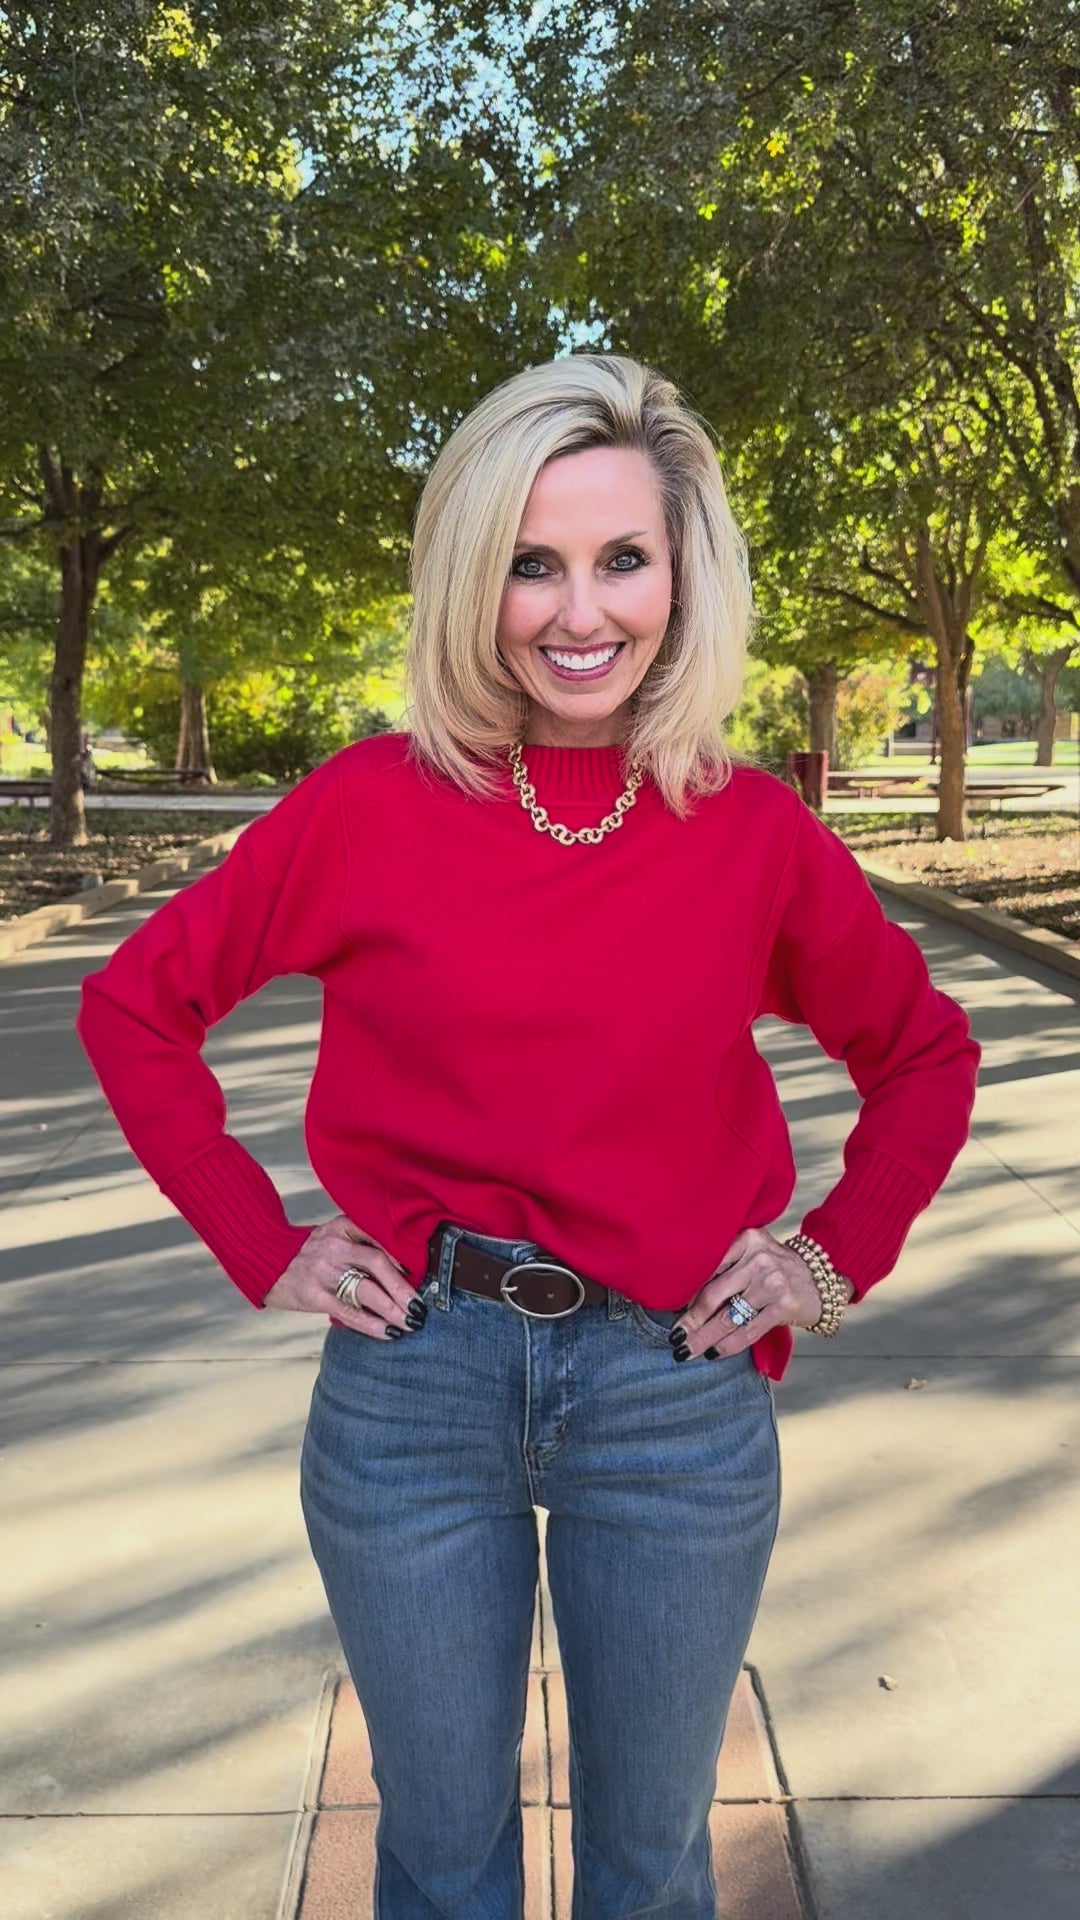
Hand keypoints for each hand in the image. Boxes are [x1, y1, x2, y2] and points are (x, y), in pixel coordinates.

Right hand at [263, 1214, 424, 1340]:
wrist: (267, 1259)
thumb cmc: (309, 1251)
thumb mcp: (332, 1234)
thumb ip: (361, 1242)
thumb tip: (402, 1268)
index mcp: (342, 1227)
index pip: (379, 1237)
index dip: (402, 1256)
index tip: (419, 1272)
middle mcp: (335, 1246)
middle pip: (378, 1264)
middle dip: (403, 1288)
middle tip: (421, 1307)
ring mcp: (324, 1272)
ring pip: (367, 1291)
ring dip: (393, 1309)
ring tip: (411, 1322)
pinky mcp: (314, 1296)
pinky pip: (349, 1312)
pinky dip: (372, 1324)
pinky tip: (388, 1332)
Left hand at [673, 1226, 849, 1360]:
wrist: (821, 1278)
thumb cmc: (777, 1268)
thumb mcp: (754, 1254)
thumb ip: (726, 1266)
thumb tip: (684, 1299)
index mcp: (747, 1239)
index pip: (708, 1268)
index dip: (686, 1293)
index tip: (671, 1310)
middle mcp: (759, 1258)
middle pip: (713, 1295)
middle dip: (690, 1320)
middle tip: (674, 1337)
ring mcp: (773, 1283)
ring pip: (728, 1318)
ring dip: (704, 1338)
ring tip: (687, 1351)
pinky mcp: (784, 1306)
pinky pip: (748, 1331)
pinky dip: (728, 1346)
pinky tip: (714, 1353)